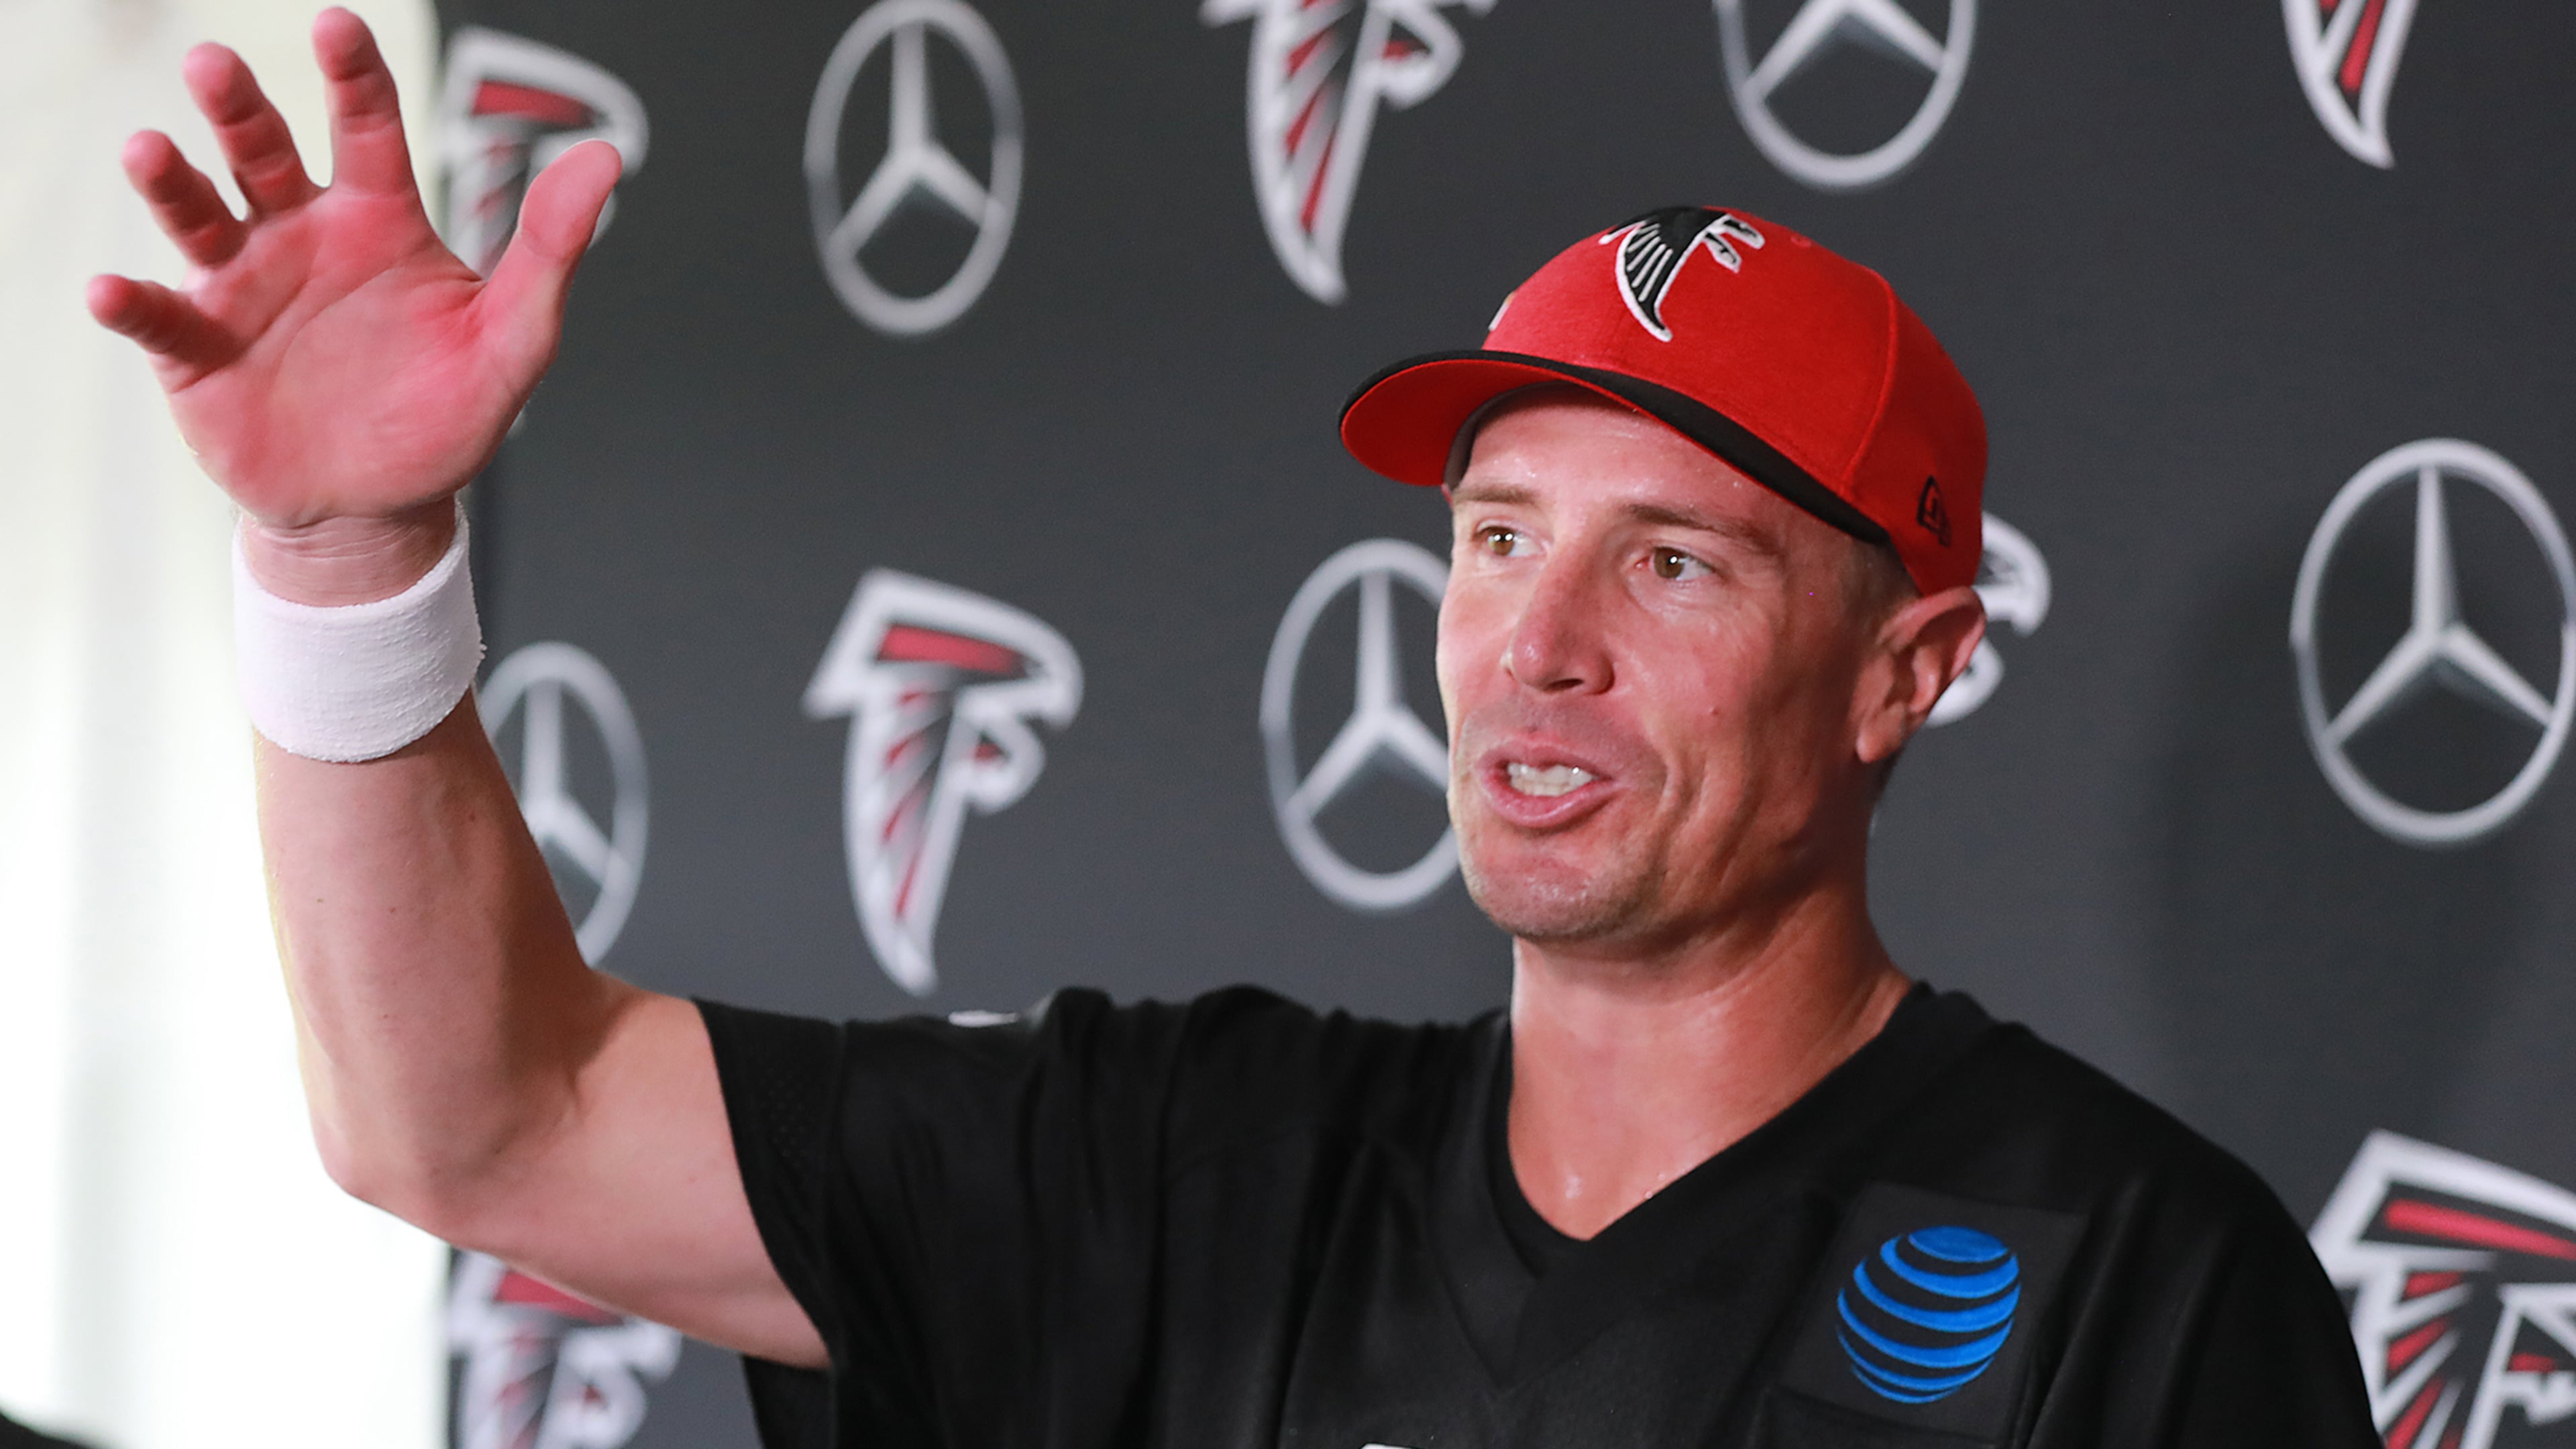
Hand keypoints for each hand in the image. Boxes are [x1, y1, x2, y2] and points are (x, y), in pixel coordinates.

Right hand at [86, 7, 618, 601]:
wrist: (382, 508)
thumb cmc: (444, 415)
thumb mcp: (514, 339)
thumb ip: (550, 248)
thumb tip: (606, 158)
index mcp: (378, 221)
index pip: (366, 128)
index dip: (352, 75)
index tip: (336, 26)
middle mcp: (301, 236)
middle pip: (263, 152)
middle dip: (237, 108)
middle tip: (214, 64)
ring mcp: (242, 286)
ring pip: (198, 214)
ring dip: (170, 180)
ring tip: (149, 151)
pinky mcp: (198, 349)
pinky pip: (160, 316)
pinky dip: (133, 301)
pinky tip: (113, 289)